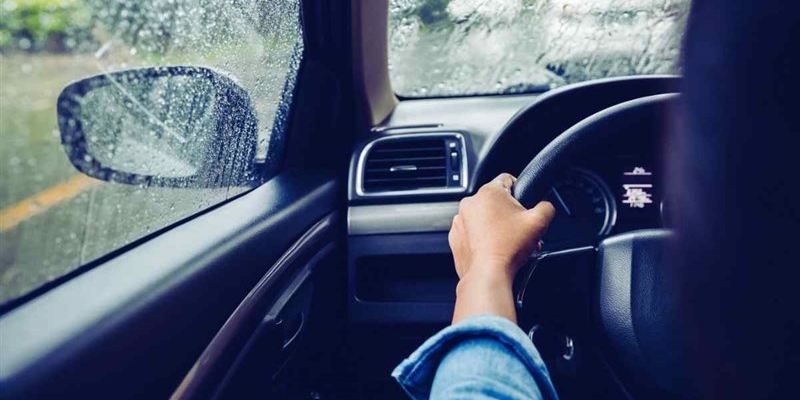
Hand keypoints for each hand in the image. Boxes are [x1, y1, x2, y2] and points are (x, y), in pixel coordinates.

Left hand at [449, 173, 555, 323]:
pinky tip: (494, 248)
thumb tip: (545, 206)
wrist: (488, 274)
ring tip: (508, 241)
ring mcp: (460, 220)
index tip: (524, 203)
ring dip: (495, 225)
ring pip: (483, 217)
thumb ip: (547, 207)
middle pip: (496, 201)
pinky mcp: (455, 237)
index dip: (520, 190)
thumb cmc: (509, 248)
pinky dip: (482, 237)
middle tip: (519, 229)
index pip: (507, 179)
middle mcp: (470, 203)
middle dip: (509, 214)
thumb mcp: (539, 222)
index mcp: (489, 192)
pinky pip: (472, 232)